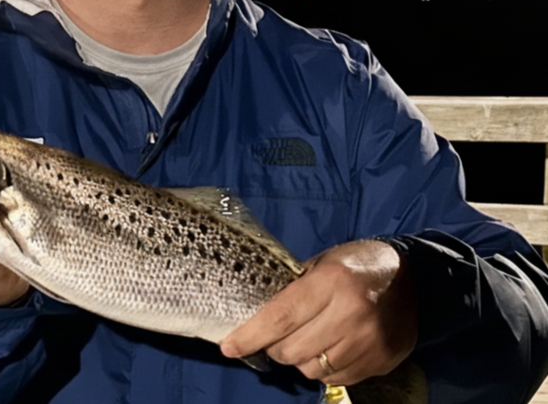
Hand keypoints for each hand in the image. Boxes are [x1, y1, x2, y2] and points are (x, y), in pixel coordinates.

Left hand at [219, 240, 416, 385]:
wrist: (414, 280)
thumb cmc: (357, 265)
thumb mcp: (322, 263)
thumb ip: (293, 289)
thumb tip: (258, 317)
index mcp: (330, 283)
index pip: (280, 317)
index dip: (251, 335)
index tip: (228, 346)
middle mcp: (349, 315)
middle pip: (292, 350)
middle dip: (275, 347)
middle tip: (276, 336)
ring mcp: (367, 343)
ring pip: (312, 370)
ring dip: (300, 359)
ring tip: (308, 337)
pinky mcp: (380, 363)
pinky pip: (335, 379)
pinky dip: (324, 368)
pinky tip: (330, 347)